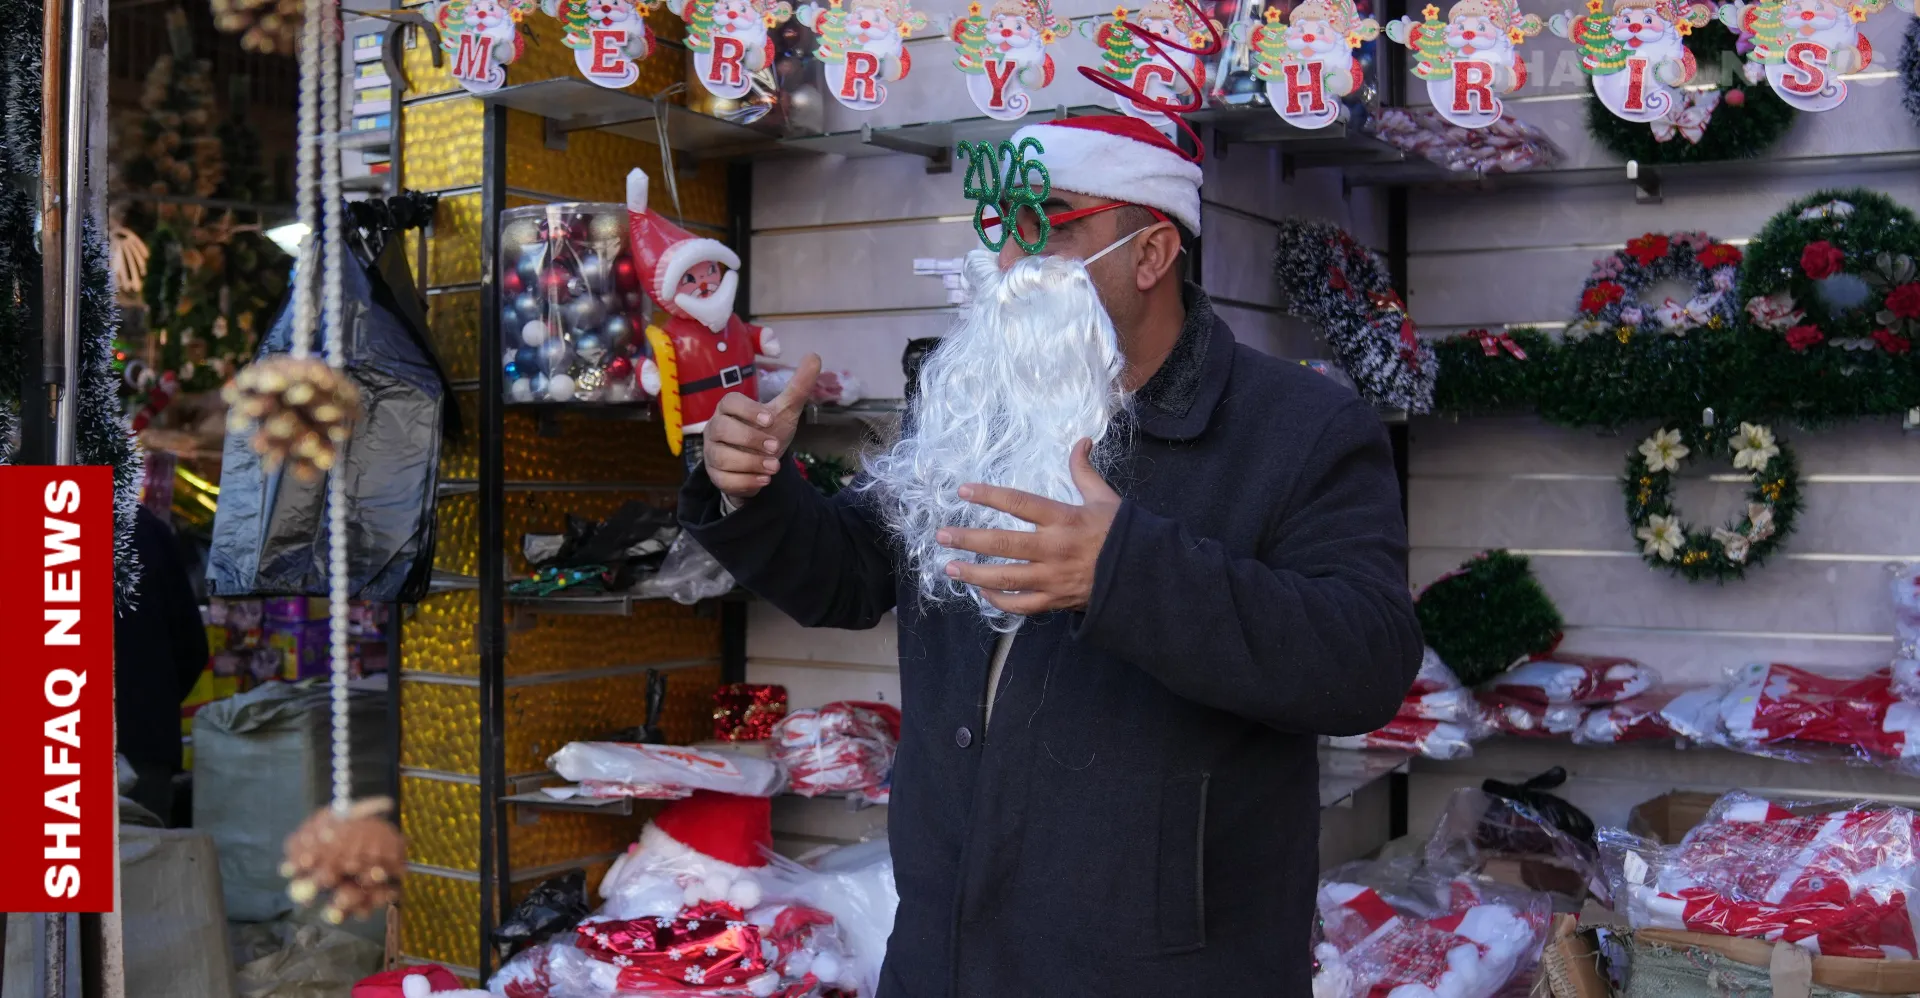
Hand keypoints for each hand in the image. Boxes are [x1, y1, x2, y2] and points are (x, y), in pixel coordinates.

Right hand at [702, 353, 820, 500]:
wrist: (761, 463)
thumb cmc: (768, 432)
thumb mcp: (785, 411)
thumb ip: (798, 386)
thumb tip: (814, 356)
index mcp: (730, 408)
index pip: (729, 402)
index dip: (748, 410)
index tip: (770, 419)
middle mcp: (715, 428)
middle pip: (722, 429)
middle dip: (750, 439)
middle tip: (776, 448)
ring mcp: (712, 453)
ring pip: (721, 457)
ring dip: (750, 463)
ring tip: (774, 467)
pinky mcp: (715, 476)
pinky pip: (723, 480)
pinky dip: (745, 482)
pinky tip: (764, 480)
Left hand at [936, 439, 1120, 615]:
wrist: (1143, 575)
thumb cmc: (1122, 534)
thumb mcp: (1105, 498)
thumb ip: (1084, 472)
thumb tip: (1081, 441)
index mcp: (1064, 519)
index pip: (1019, 503)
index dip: (989, 495)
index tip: (964, 491)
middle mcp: (1054, 548)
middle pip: (1003, 543)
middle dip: (968, 539)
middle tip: (942, 536)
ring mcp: (1053, 577)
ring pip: (1006, 578)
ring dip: (974, 573)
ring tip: (950, 568)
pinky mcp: (1055, 600)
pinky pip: (1021, 604)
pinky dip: (999, 600)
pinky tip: (982, 592)